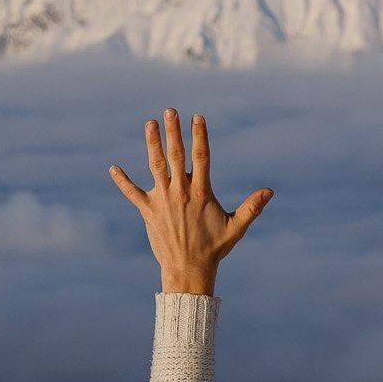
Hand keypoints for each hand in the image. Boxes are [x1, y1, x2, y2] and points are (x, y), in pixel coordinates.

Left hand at [109, 109, 272, 295]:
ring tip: (149, 124)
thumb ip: (252, 207)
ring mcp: (162, 201)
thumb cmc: (214, 248)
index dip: (200, 136)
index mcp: (201, 192)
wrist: (188, 270)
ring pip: (155, 167)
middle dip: (173, 132)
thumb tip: (269, 191)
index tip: (197, 117)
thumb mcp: (236, 227)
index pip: (201, 157)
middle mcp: (180, 192)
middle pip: (176, 156)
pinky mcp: (148, 212)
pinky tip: (113, 168)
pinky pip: (132, 194)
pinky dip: (122, 181)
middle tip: (170, 111)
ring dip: (152, 144)